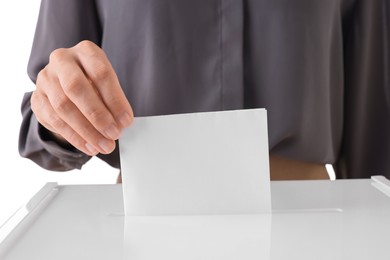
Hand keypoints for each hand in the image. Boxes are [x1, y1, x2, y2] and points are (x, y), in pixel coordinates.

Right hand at [31, 40, 133, 155]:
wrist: (66, 82)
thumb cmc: (95, 83)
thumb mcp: (108, 84)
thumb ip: (114, 100)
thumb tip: (122, 123)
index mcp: (86, 51)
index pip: (101, 73)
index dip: (115, 100)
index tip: (126, 121)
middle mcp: (62, 60)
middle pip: (76, 87)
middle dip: (98, 115)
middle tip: (114, 134)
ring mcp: (46, 79)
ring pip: (63, 106)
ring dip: (87, 131)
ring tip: (104, 145)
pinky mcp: (37, 98)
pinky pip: (54, 120)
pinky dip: (74, 137)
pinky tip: (89, 146)